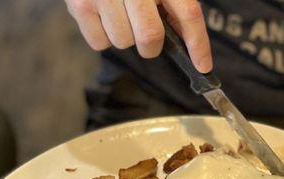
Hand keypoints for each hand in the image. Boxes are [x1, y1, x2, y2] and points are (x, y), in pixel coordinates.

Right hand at [65, 0, 211, 72]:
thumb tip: (188, 41)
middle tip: (148, 40)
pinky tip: (104, 16)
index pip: (188, 13)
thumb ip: (175, 4)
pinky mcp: (80, 4)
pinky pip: (99, 43)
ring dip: (125, 38)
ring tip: (120, 16)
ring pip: (123, 42)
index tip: (203, 66)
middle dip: (151, 47)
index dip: (198, 44)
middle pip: (150, 36)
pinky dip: (104, 37)